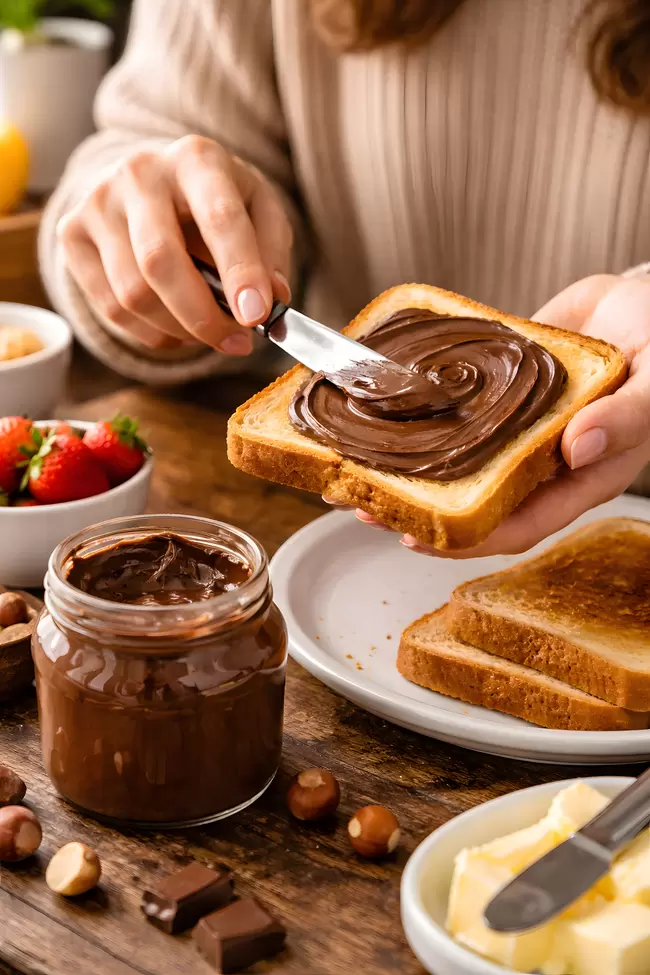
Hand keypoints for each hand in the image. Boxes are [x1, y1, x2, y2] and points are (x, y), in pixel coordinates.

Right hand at [57, 136, 292, 352]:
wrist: (154, 180)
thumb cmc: (217, 201)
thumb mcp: (260, 212)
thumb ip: (272, 252)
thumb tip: (272, 298)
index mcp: (197, 159)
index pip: (219, 217)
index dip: (239, 271)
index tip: (256, 316)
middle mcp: (139, 172)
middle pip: (160, 261)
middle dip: (203, 316)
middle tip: (237, 343)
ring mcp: (98, 202)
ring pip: (133, 294)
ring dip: (180, 330)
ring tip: (209, 333)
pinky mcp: (71, 233)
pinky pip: (110, 308)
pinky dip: (152, 333)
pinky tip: (176, 327)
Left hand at [330, 274, 649, 556]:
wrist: (643, 298)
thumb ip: (627, 418)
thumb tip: (579, 448)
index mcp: (578, 476)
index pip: (517, 524)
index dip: (465, 540)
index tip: (413, 538)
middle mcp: (538, 460)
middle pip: (471, 499)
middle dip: (415, 507)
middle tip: (358, 502)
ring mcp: (513, 427)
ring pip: (453, 456)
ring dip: (404, 463)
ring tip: (350, 463)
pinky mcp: (495, 393)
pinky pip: (454, 408)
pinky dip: (419, 412)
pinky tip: (379, 409)